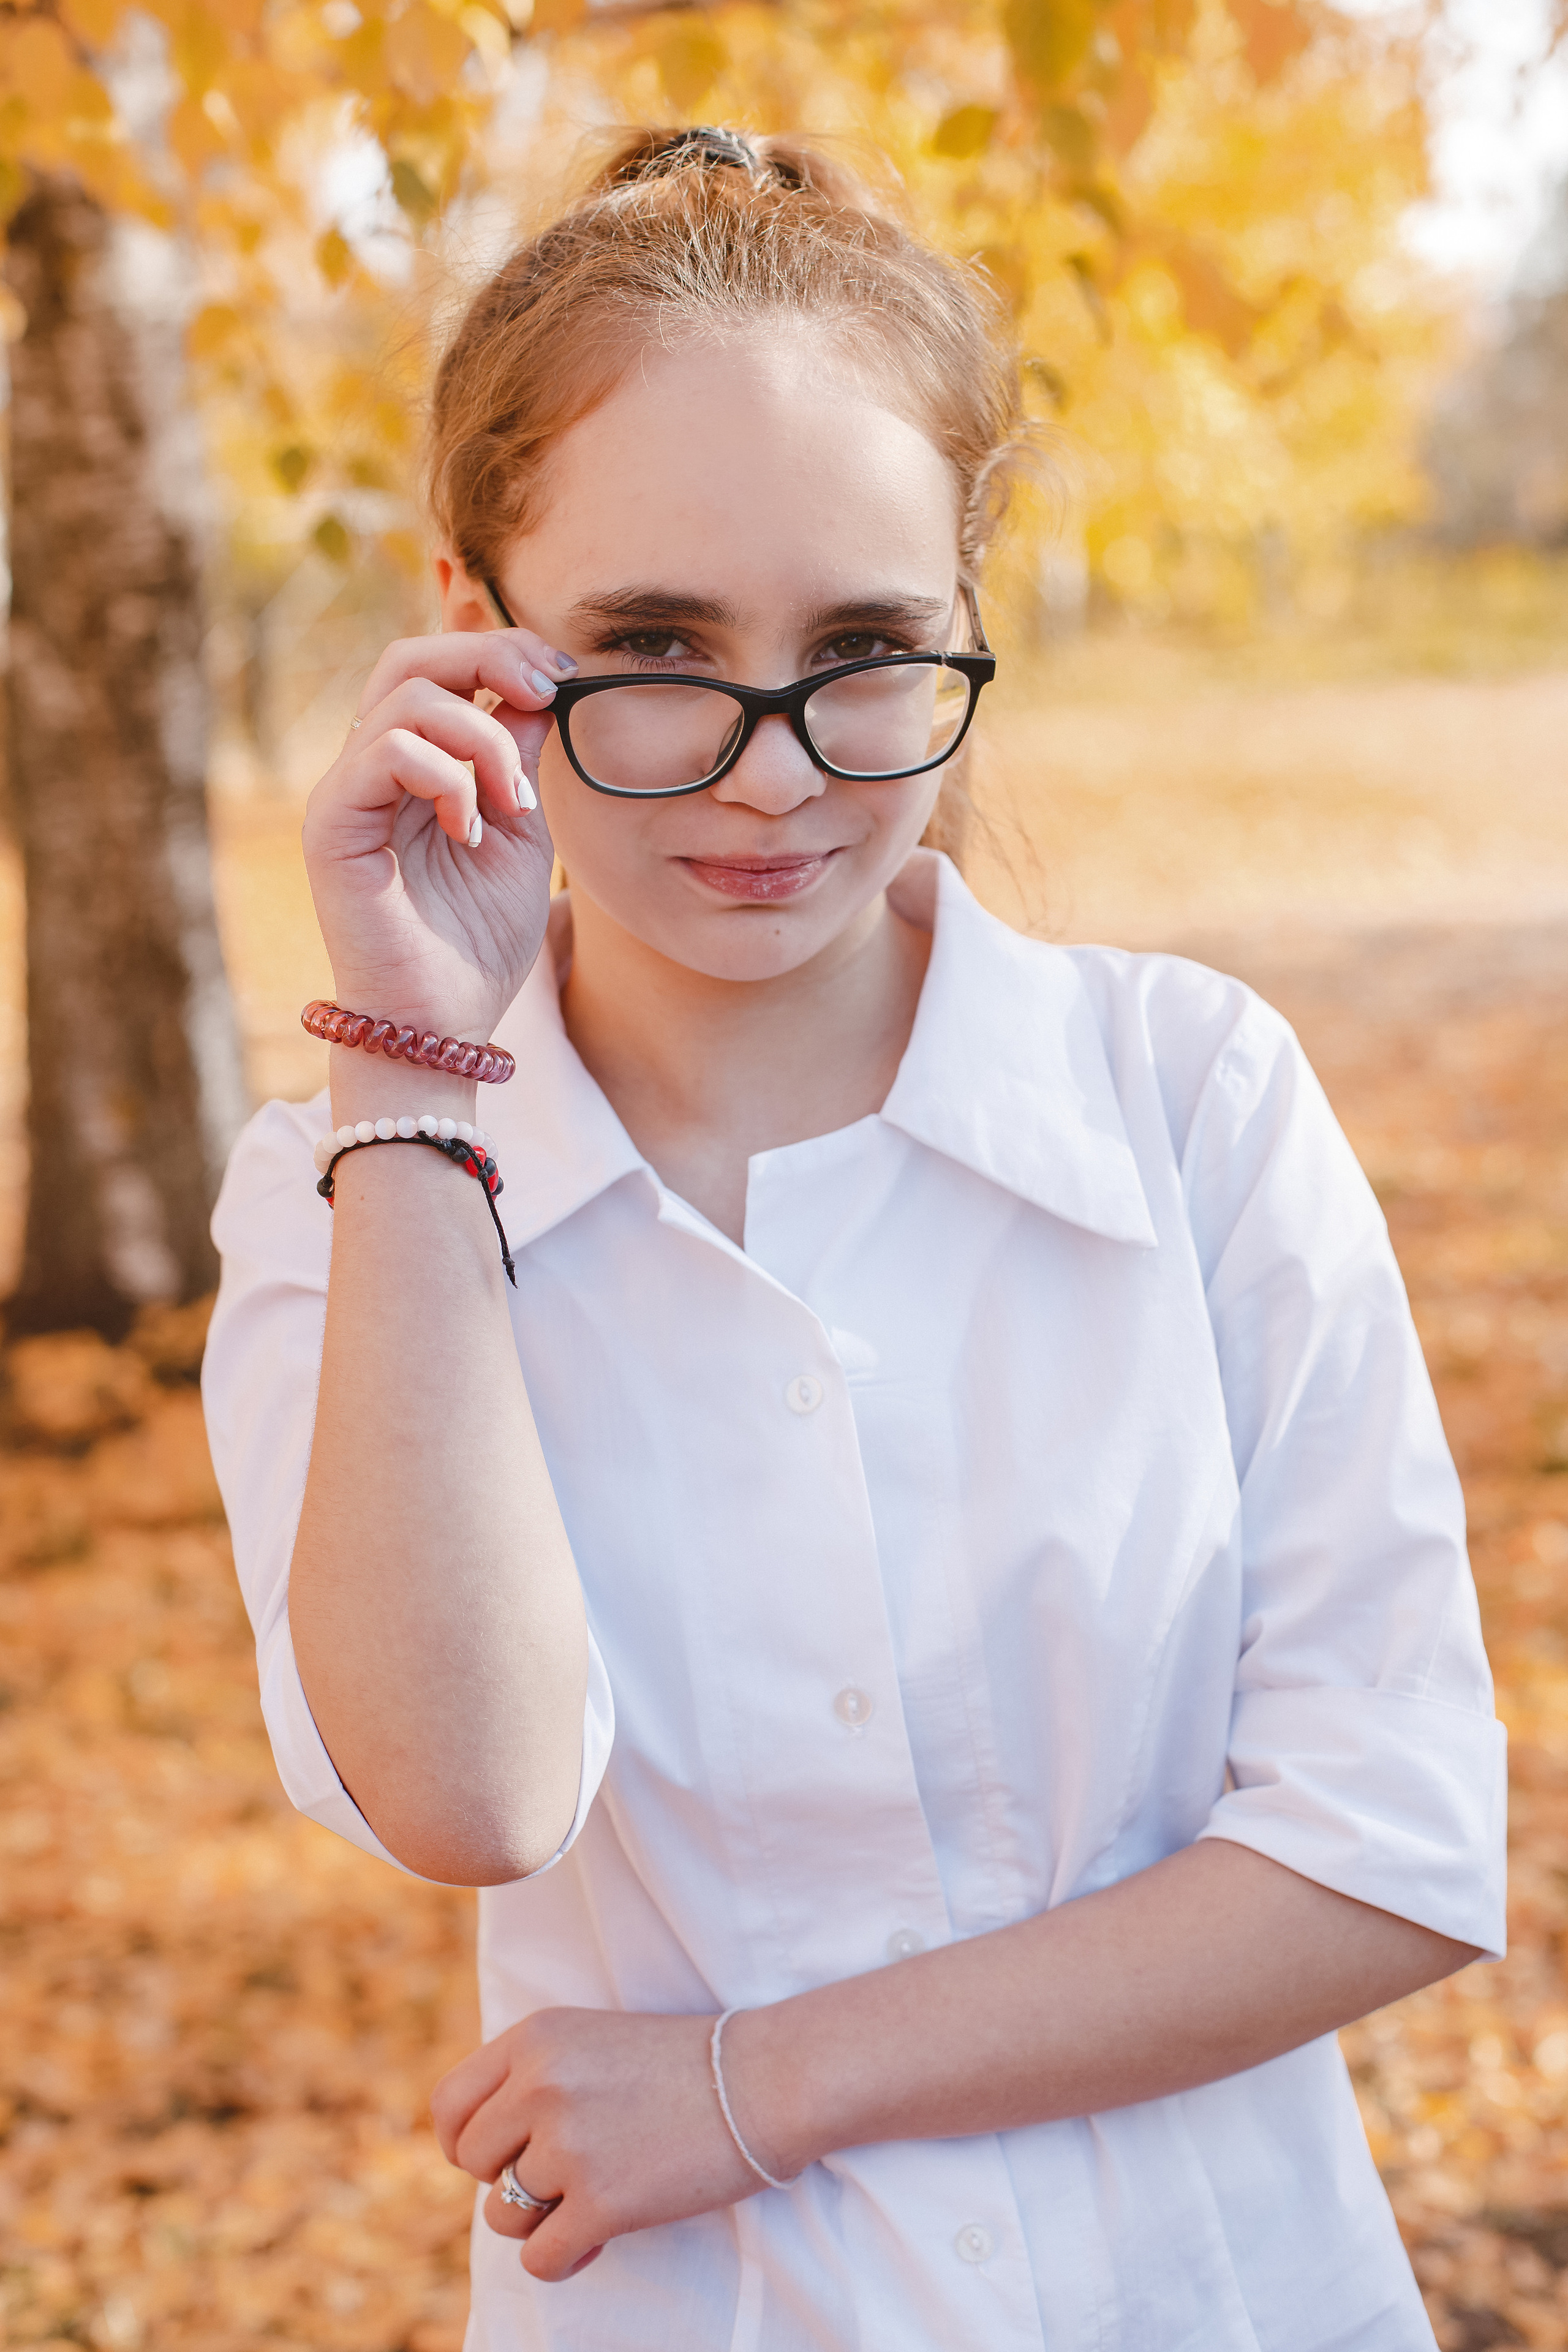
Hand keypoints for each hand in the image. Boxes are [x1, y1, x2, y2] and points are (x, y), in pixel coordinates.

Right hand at [302, 627, 575, 1041]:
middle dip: (489, 656)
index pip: (437, 668)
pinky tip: (471, 831)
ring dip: (483, 737)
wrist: (443, 1024)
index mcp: (412, 766)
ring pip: (405, 696)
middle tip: (546, 690)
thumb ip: (518, 757)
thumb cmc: (479, 940)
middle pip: (410, 658)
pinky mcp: (331, 826)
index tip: (561, 677)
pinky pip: (387, 752)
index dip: (500, 650)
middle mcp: (369, 770)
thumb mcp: (521, 832)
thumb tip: (535, 688)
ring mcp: (345, 793)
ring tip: (514, 804)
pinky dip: (447, 778)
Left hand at [431, 2008, 762, 2282]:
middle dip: (508, 2180)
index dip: (462, 2142)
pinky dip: (566, 2257)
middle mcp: (540, 2085)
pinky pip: (540, 2258)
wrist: (761, 2081)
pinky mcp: (602, 2201)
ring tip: (594, 2197)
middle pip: (473, 2162)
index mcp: (535, 2038)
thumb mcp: (589, 2041)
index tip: (494, 2156)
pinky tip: (599, 2238)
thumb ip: (530, 2077)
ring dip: (543, 2218)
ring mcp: (569, 2144)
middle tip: (561, 2176)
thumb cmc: (681, 2065)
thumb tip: (476, 2147)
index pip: (449, 2104)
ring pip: (503, 2215)